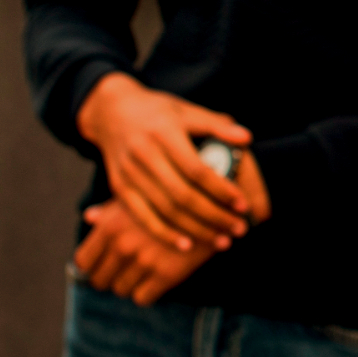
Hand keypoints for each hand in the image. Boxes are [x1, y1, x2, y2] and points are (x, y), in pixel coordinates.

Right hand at [76, 72, 253, 251]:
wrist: (111, 112)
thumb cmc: (157, 112)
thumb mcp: (186, 110)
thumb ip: (216, 125)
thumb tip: (246, 137)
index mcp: (164, 133)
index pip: (197, 170)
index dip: (221, 190)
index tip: (243, 204)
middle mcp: (144, 154)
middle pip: (182, 195)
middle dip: (214, 216)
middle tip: (239, 229)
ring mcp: (129, 173)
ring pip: (165, 210)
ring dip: (196, 230)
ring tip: (221, 241)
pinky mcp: (119, 187)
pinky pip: (143, 217)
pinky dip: (165, 234)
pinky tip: (186, 245)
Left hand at [76, 196, 215, 305]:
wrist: (211, 205)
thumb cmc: (169, 198)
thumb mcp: (137, 196)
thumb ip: (109, 210)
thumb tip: (88, 216)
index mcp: (109, 225)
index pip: (83, 261)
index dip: (92, 266)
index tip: (103, 265)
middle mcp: (122, 245)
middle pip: (100, 281)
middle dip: (110, 278)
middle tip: (124, 272)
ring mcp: (144, 261)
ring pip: (121, 290)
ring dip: (130, 285)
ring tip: (142, 274)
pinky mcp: (166, 275)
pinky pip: (142, 298)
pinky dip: (147, 293)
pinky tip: (155, 281)